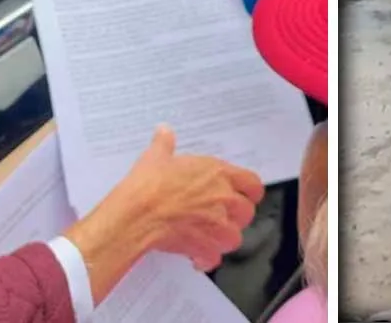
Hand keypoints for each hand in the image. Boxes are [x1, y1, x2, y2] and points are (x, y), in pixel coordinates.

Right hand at [107, 126, 263, 268]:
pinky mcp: (204, 247)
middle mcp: (224, 200)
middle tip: (221, 216)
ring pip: (235, 238)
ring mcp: (217, 226)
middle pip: (247, 213)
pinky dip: (207, 260)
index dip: (250, 191)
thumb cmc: (149, 183)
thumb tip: (163, 130)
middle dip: (236, 216)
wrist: (137, 214)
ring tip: (209, 236)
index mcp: (218, 174)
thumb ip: (164, 143)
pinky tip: (196, 257)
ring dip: (224, 238)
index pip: (253, 184)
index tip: (243, 195)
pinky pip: (214, 259)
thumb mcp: (155, 156)